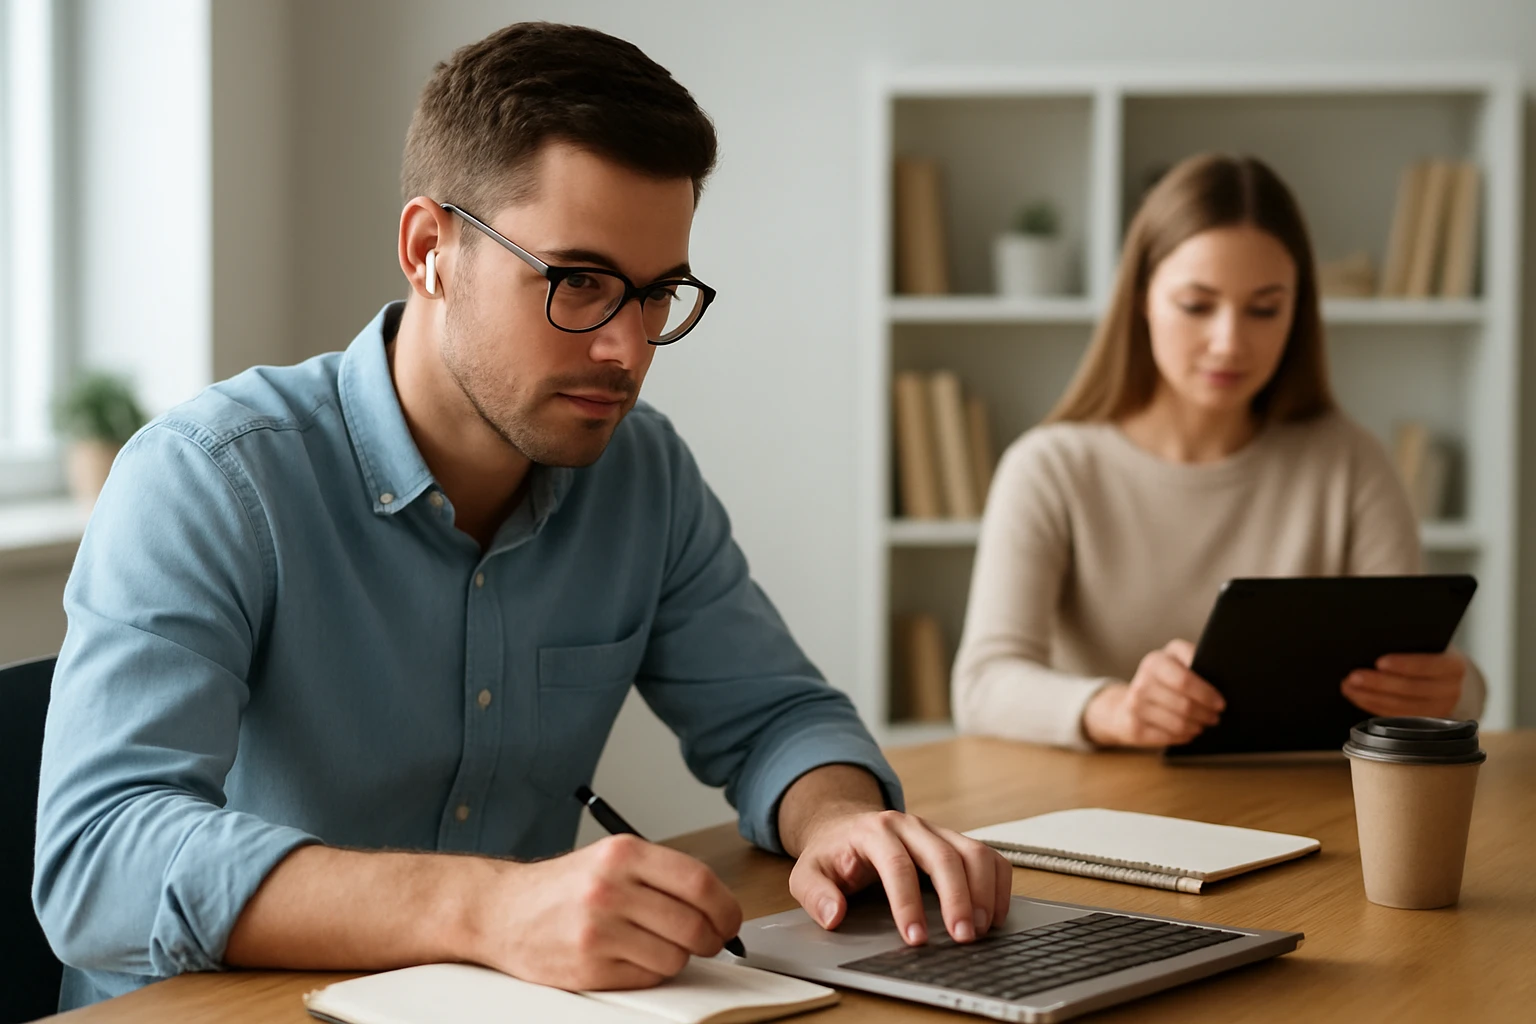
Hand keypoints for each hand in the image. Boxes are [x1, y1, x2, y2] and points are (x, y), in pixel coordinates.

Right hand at [471, 834, 742, 989]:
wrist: (502, 911)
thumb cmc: (564, 887)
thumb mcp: (612, 859)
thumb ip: (662, 875)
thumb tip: (717, 904)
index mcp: (624, 853)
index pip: (699, 881)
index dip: (726, 906)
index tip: (730, 919)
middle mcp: (610, 888)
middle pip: (693, 924)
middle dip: (712, 939)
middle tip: (710, 940)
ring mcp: (598, 930)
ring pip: (674, 956)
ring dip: (678, 957)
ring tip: (657, 944)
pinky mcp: (589, 966)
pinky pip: (647, 977)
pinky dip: (650, 971)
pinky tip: (632, 957)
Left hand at [788, 809, 1012, 947]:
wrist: (845, 827)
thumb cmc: (832, 854)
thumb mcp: (807, 872)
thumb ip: (815, 894)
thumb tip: (834, 915)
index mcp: (874, 832)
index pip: (897, 865)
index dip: (908, 903)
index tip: (915, 937)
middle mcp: (911, 826)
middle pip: (944, 856)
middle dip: (958, 899)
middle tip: (962, 937)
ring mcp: (937, 831)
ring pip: (973, 852)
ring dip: (983, 892)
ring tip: (980, 930)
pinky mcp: (956, 841)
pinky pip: (988, 856)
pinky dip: (998, 884)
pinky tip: (993, 915)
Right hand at [1082, 639, 1224, 747]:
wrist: (1126, 705)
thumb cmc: (1162, 682)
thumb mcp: (1176, 662)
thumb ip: (1194, 661)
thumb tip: (1222, 672)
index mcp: (1156, 661)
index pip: (1185, 681)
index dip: (1206, 694)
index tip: (1220, 703)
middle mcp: (1142, 681)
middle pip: (1184, 705)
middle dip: (1205, 714)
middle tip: (1215, 717)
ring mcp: (1134, 705)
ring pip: (1178, 724)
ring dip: (1196, 727)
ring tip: (1202, 724)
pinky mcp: (1133, 726)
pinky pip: (1168, 737)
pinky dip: (1183, 737)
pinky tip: (1188, 732)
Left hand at [1342, 650, 1465, 718]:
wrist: (1449, 676)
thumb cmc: (1432, 654)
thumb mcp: (1429, 644)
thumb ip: (1410, 645)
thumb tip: (1375, 642)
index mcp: (1453, 666)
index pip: (1428, 665)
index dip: (1404, 665)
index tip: (1379, 662)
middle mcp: (1450, 690)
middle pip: (1411, 689)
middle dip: (1378, 683)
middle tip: (1354, 676)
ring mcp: (1439, 709)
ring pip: (1401, 706)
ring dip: (1370, 696)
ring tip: (1348, 686)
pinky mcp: (1423, 721)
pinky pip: (1395, 716)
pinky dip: (1373, 706)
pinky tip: (1358, 696)